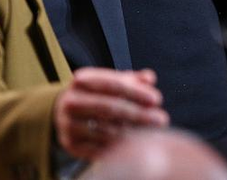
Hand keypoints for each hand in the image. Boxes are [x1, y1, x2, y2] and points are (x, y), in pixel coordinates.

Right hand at [54, 67, 169, 159]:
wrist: (65, 111)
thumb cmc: (98, 93)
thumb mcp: (112, 81)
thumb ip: (133, 79)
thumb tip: (150, 78)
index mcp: (81, 80)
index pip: (112, 84)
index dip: (136, 92)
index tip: (157, 99)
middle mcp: (70, 101)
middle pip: (109, 108)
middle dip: (138, 114)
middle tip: (162, 120)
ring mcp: (68, 124)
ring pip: (105, 130)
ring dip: (132, 132)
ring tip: (152, 133)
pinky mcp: (70, 144)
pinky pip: (99, 148)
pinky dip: (119, 147)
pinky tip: (136, 145)